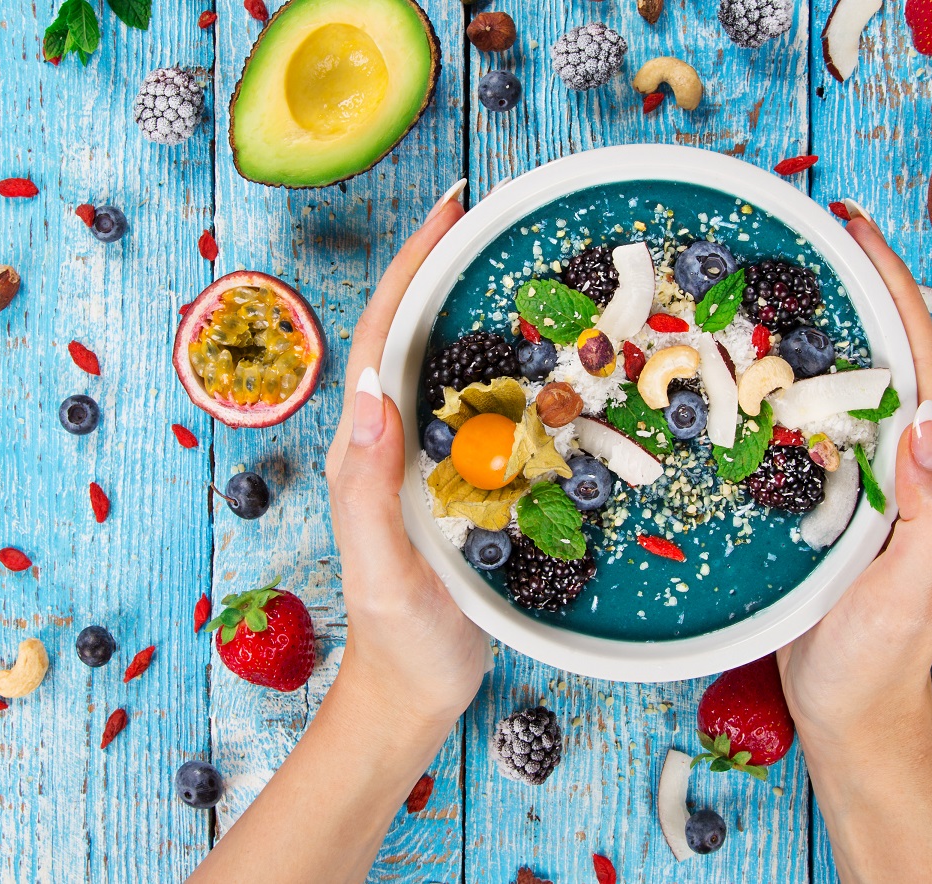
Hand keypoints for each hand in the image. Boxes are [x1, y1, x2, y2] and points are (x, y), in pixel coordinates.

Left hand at [325, 183, 486, 725]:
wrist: (418, 685)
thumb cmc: (399, 635)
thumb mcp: (383, 568)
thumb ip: (368, 487)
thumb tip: (367, 391)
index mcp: (368, 445)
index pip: (386, 335)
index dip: (412, 268)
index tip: (451, 211)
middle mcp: (398, 437)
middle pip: (420, 332)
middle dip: (449, 267)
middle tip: (500, 215)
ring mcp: (436, 457)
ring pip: (459, 364)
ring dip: (488, 308)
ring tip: (537, 263)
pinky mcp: (471, 480)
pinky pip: (496, 411)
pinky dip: (523, 371)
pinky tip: (563, 359)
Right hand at [777, 216, 931, 749]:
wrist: (842, 708)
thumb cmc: (877, 657)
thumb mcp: (909, 589)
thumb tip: (922, 417)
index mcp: (919, 468)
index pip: (913, 358)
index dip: (891, 288)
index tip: (855, 230)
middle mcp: (884, 459)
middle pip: (869, 355)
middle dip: (841, 286)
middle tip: (792, 232)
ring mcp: (843, 478)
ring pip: (824, 387)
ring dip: (796, 328)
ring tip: (748, 279)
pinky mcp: (803, 500)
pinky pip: (784, 431)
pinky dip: (761, 389)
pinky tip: (720, 371)